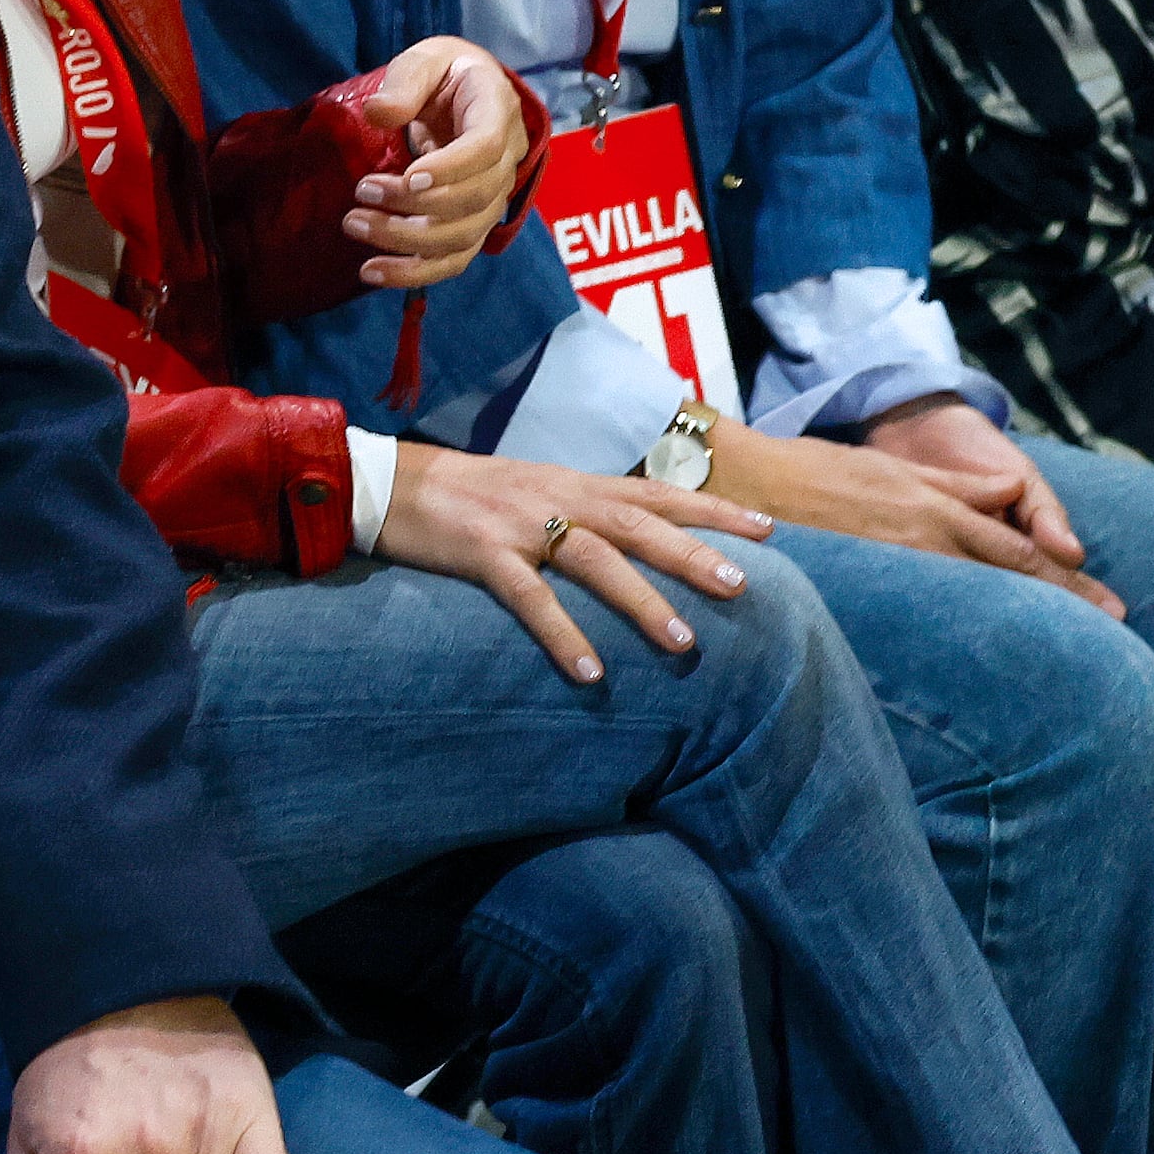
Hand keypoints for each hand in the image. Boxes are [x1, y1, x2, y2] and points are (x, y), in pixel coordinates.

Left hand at [342, 36, 522, 287]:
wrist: (465, 94)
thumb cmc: (444, 74)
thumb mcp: (425, 60)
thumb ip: (406, 81)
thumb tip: (378, 113)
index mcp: (498, 114)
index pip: (487, 149)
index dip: (451, 168)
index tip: (408, 175)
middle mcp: (506, 163)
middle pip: (472, 200)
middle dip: (414, 205)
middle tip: (363, 192)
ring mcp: (492, 199)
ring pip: (461, 236)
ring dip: (406, 239)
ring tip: (354, 223)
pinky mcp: (471, 223)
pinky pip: (453, 259)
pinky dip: (415, 272)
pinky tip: (373, 272)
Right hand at [373, 442, 771, 680]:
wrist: (387, 481)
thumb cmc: (466, 494)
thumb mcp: (534, 491)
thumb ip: (584, 512)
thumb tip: (638, 544)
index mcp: (575, 484)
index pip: (657, 492)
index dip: (713, 509)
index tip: (767, 530)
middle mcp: (556, 498)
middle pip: (638, 524)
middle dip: (693, 554)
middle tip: (744, 586)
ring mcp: (520, 524)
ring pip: (594, 560)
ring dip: (641, 601)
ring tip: (684, 642)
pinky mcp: (481, 553)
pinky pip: (530, 598)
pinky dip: (563, 635)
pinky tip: (592, 671)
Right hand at [702, 416, 1121, 616]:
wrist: (738, 484)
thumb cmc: (809, 470)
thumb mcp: (888, 467)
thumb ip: (954, 485)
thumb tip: (1011, 492)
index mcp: (932, 510)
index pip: (1016, 551)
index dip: (1067, 579)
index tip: (1110, 606)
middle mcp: (922, 541)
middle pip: (1008, 580)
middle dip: (1065, 605)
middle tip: (1116, 630)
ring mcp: (894, 569)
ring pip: (976, 601)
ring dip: (1025, 623)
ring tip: (1070, 650)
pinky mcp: (866, 589)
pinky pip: (927, 617)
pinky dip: (965, 637)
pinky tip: (982, 660)